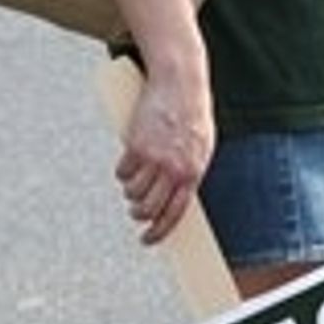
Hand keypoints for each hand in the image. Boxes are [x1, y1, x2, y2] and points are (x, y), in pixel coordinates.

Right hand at [116, 70, 214, 244]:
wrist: (180, 83)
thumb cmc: (193, 115)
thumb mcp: (202, 147)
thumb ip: (190, 172)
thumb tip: (176, 199)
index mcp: (193, 172)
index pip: (175, 213)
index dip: (160, 231)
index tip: (148, 240)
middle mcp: (174, 168)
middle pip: (149, 208)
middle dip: (139, 214)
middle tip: (135, 212)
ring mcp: (154, 157)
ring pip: (133, 192)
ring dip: (130, 192)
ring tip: (134, 181)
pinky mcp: (136, 145)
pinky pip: (122, 172)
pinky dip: (122, 173)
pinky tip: (127, 165)